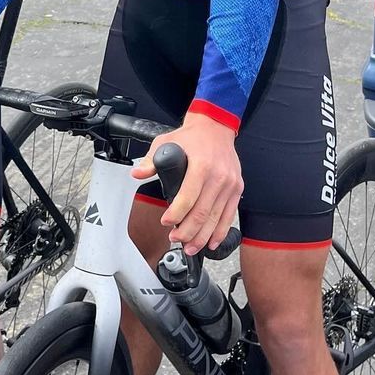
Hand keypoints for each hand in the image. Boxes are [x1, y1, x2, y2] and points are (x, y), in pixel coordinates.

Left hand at [131, 114, 241, 254]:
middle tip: (175, 239)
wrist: (216, 127)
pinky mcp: (237, 189)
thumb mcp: (167, 141)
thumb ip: (151, 160)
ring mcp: (230, 184)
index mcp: (202, 166)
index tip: (166, 222)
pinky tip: (210, 242)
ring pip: (216, 218)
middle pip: (202, 213)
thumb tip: (137, 173)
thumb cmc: (191, 137)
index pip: (188, 198)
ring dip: (202, 237)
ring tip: (190, 247)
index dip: (176, 214)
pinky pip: (229, 215)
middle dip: (187, 231)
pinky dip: (220, 232)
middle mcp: (219, 176)